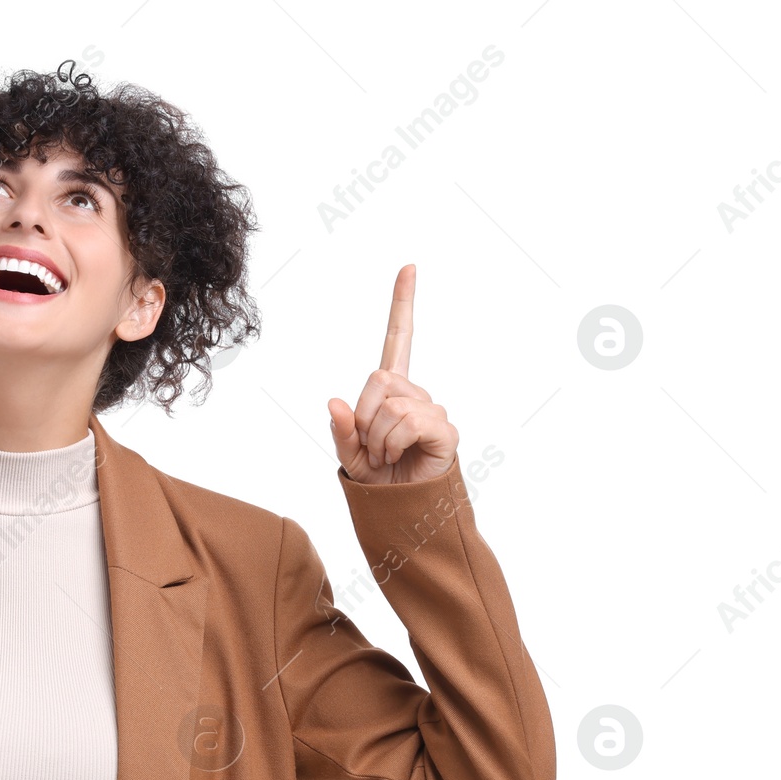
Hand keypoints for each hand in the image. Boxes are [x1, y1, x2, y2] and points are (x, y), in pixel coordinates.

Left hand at [327, 264, 457, 484]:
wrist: (403, 512)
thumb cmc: (380, 481)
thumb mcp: (349, 455)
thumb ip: (340, 430)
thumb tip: (335, 402)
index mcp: (392, 392)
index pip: (398, 340)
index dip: (402, 304)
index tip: (408, 267)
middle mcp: (416, 395)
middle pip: (378, 379)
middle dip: (363, 417)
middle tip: (372, 446)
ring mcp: (433, 411)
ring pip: (390, 406)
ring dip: (377, 438)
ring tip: (387, 456)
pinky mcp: (445, 430)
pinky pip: (408, 422)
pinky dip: (393, 443)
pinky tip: (401, 457)